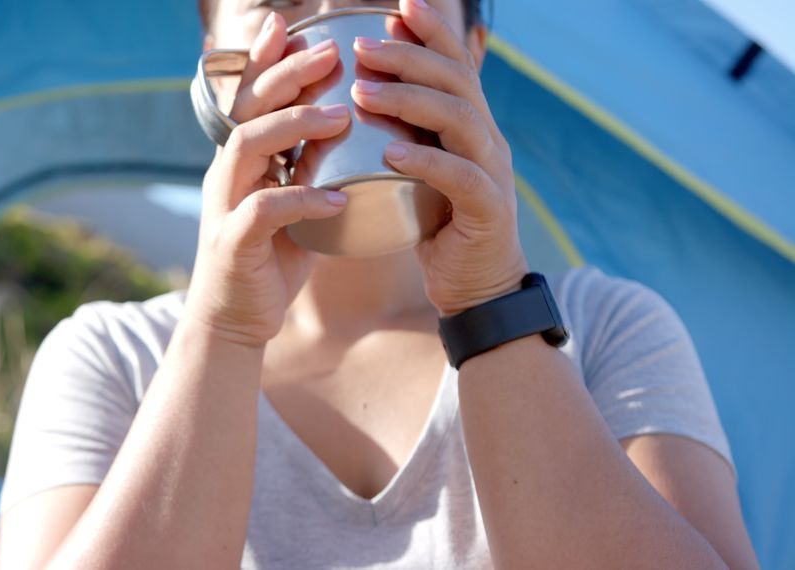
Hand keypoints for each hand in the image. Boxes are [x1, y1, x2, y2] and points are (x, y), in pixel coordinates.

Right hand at [186, 13, 350, 346]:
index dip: (266, 62)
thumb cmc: (268, 262)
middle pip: (248, 110)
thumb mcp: (294, 209)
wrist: (234, 323)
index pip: (249, 100)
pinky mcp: (232, 244)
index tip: (294, 29)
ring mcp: (224, 208)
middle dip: (286, 76)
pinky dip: (300, 201)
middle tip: (330, 53)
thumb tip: (352, 135)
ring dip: (292, 126)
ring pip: (246, 148)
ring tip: (339, 116)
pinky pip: (262, 212)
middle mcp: (227, 176)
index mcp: (242, 164)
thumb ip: (312, 172)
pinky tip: (335, 200)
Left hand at [352, 0, 528, 315]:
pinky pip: (460, 178)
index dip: (432, 31)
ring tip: (363, 93)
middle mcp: (487, 141)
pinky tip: (392, 152)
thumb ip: (407, 134)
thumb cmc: (438, 227)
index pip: (456, 65)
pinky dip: (425, 161)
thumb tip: (368, 93)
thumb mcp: (421, 171)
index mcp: (471, 127)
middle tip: (362, 47)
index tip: (398, 5)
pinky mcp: (487, 212)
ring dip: (410, 101)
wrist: (475, 288)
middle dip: (409, 56)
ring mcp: (492, 174)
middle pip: (456, 82)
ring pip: (460, 120)